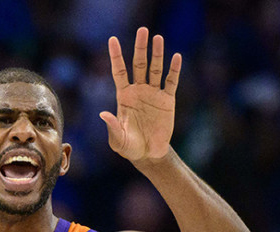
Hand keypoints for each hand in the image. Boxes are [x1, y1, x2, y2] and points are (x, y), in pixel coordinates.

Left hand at [100, 27, 182, 163]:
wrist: (149, 154)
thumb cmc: (129, 147)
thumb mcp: (118, 140)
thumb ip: (112, 127)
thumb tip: (103, 114)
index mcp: (124, 96)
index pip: (119, 71)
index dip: (116, 56)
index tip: (113, 40)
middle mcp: (138, 91)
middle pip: (139, 64)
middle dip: (140, 48)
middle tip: (142, 30)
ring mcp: (153, 94)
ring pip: (155, 69)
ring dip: (157, 54)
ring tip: (158, 38)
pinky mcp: (167, 100)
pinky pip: (171, 82)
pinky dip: (174, 70)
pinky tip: (176, 57)